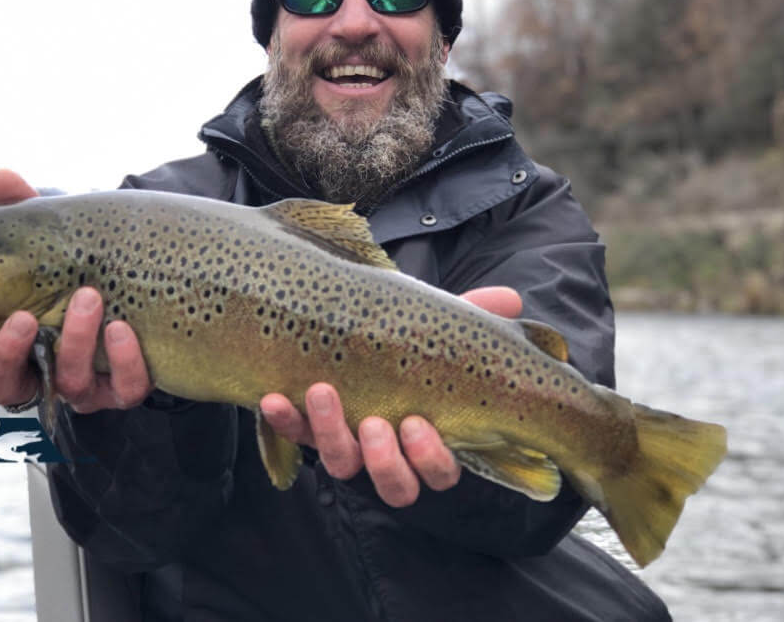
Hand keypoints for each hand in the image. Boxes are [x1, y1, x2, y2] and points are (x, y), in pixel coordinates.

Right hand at [0, 169, 150, 411]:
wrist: (148, 276)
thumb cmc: (82, 260)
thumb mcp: (55, 236)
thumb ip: (26, 211)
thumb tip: (2, 177)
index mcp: (13, 339)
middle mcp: (43, 370)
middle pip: (8, 388)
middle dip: (11, 354)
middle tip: (26, 317)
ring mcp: (87, 381)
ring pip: (69, 386)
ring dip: (73, 344)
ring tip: (87, 299)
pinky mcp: (127, 385)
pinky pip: (124, 390)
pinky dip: (124, 361)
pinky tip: (123, 328)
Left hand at [259, 285, 522, 507]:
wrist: (355, 333)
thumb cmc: (415, 343)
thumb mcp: (445, 328)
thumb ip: (476, 315)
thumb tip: (509, 298)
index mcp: (431, 441)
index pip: (439, 472)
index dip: (431, 457)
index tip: (420, 424)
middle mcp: (390, 455)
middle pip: (394, 485)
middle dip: (385, 459)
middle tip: (379, 425)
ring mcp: (347, 444)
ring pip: (342, 465)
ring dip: (332, 435)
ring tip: (323, 393)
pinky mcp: (309, 428)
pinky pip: (295, 435)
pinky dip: (284, 420)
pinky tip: (274, 397)